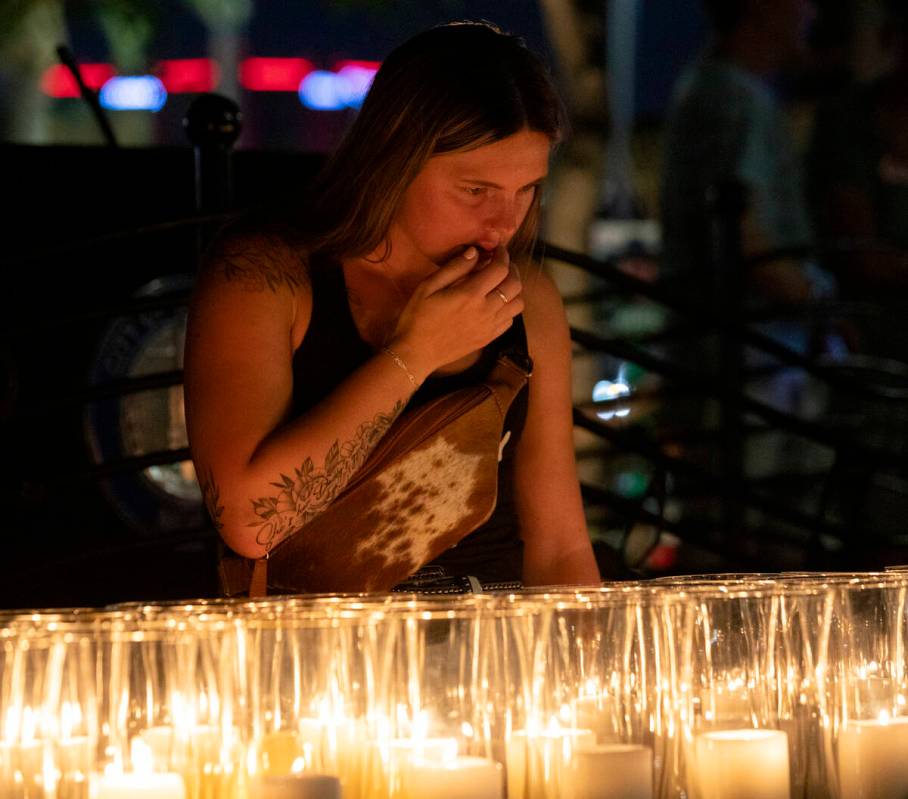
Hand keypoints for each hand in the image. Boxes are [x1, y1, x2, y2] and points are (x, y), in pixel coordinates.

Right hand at [388, 245, 522, 379]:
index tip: (498, 249)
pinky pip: (510, 320)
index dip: (503, 255)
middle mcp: (485, 310)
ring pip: (518, 304)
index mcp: (470, 294)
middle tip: (502, 263)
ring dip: (514, 290)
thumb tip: (474, 252)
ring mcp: (489, 326)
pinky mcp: (488, 338)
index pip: (500, 269)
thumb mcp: (428, 287)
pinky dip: (509, 308)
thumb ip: (454, 268)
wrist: (416, 352)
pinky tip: (496, 303)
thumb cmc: (417, 317)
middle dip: (512, 269)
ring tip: (502, 283)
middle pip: (515, 285)